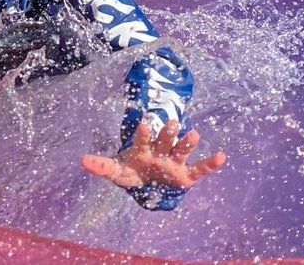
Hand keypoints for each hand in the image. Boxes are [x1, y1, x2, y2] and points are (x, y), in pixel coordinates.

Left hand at [82, 119, 225, 193]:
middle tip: (172, 124)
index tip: (145, 124)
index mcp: (143, 149)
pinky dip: (210, 164)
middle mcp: (160, 152)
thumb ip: (102, 166)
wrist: (147, 180)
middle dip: (168, 133)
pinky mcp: (185, 175)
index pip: (142, 140)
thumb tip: (81, 160)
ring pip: (182, 150)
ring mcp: (174, 162)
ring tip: (195, 134)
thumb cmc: (132, 171)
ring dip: (187, 142)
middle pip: (165, 140)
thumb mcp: (116, 171)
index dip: (143, 134)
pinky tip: (222, 157)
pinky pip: (199, 170)